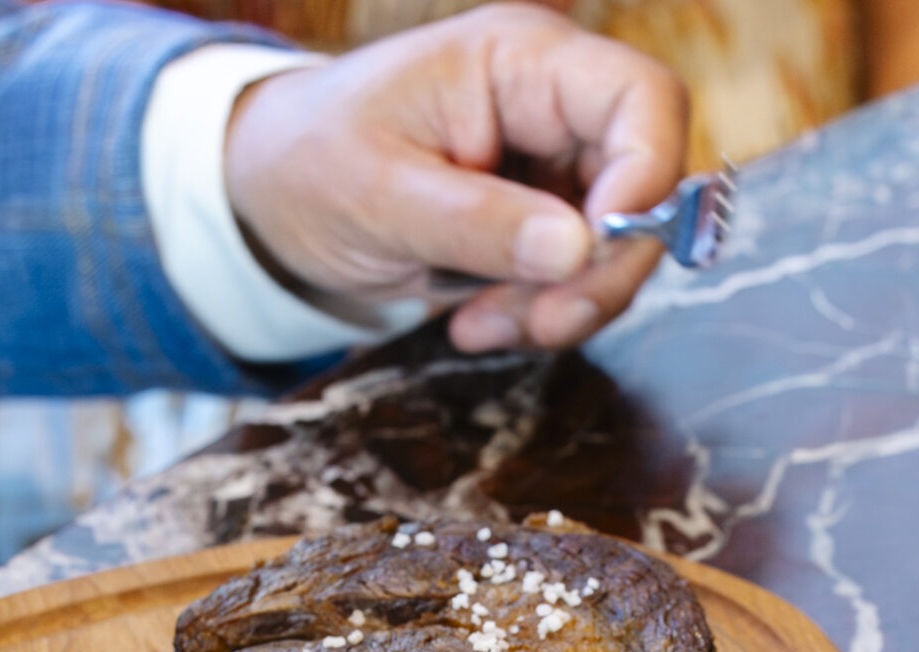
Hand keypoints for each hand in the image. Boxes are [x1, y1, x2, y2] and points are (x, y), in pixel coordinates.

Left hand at [222, 4, 688, 353]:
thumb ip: (479, 221)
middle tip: (542, 324)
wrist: (270, 196)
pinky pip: (578, 277)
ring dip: (563, 304)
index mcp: (519, 60)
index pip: (642, 99)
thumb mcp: (381, 196)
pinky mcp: (543, 219)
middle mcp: (552, 105)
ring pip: (617, 246)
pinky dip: (540, 314)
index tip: (598, 252)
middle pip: (645, 184)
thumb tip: (579, 250)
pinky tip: (477, 321)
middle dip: (601, 270)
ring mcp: (552, 164)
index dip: (648, 176)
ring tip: (479, 324)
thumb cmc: (309, 163)